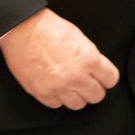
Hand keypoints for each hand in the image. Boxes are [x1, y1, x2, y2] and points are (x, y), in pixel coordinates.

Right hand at [0, 8, 118, 109]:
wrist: (23, 30)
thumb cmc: (50, 29)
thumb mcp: (80, 38)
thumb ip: (91, 57)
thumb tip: (97, 70)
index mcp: (89, 59)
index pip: (111, 80)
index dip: (107, 78)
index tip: (103, 78)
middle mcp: (75, 76)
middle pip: (96, 96)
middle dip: (94, 89)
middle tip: (88, 83)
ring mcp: (58, 86)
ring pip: (78, 105)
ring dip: (76, 96)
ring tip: (71, 86)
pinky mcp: (42, 92)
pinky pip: (57, 105)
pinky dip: (57, 98)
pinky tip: (56, 86)